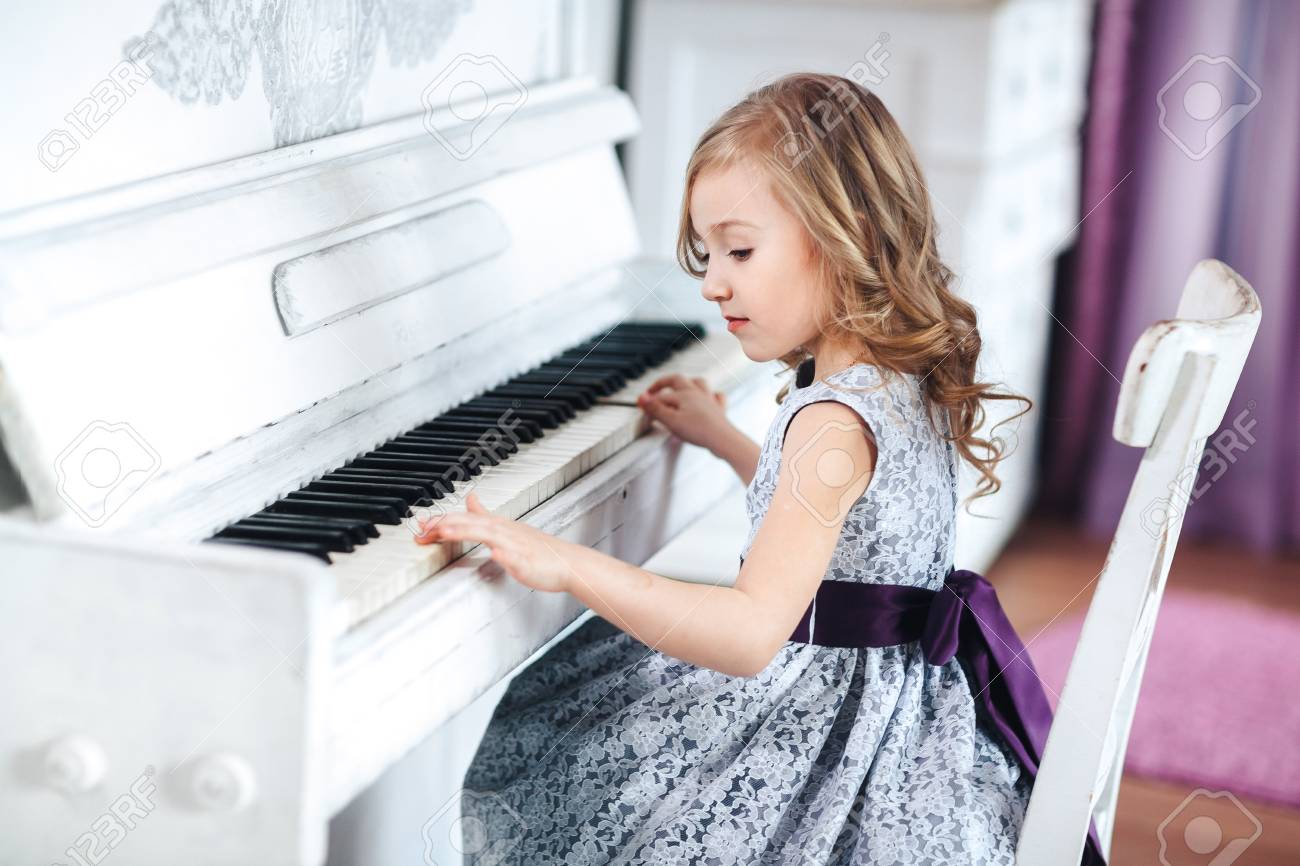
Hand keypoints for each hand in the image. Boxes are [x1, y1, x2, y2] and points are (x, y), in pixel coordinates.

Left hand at [413, 491, 572, 592]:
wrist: (568, 563)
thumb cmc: (538, 549)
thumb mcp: (506, 527)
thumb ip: (485, 514)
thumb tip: (469, 498)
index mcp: (498, 525)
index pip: (465, 519)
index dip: (442, 521)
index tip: (419, 525)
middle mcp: (505, 532)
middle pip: (472, 524)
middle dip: (446, 524)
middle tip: (423, 527)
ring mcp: (516, 546)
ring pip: (490, 536)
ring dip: (468, 532)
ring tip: (447, 532)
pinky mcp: (528, 562)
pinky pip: (516, 557)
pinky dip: (505, 554)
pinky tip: (495, 553)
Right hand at [636, 374, 729, 449]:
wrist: (722, 439)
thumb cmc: (699, 430)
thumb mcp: (670, 421)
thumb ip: (655, 409)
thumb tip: (642, 397)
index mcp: (684, 393)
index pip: (661, 396)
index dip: (649, 402)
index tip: (641, 408)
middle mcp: (697, 393)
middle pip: (678, 380)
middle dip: (664, 383)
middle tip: (654, 389)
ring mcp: (709, 400)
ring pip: (699, 383)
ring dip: (688, 383)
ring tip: (681, 387)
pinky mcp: (718, 410)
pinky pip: (717, 396)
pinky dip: (711, 395)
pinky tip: (709, 398)